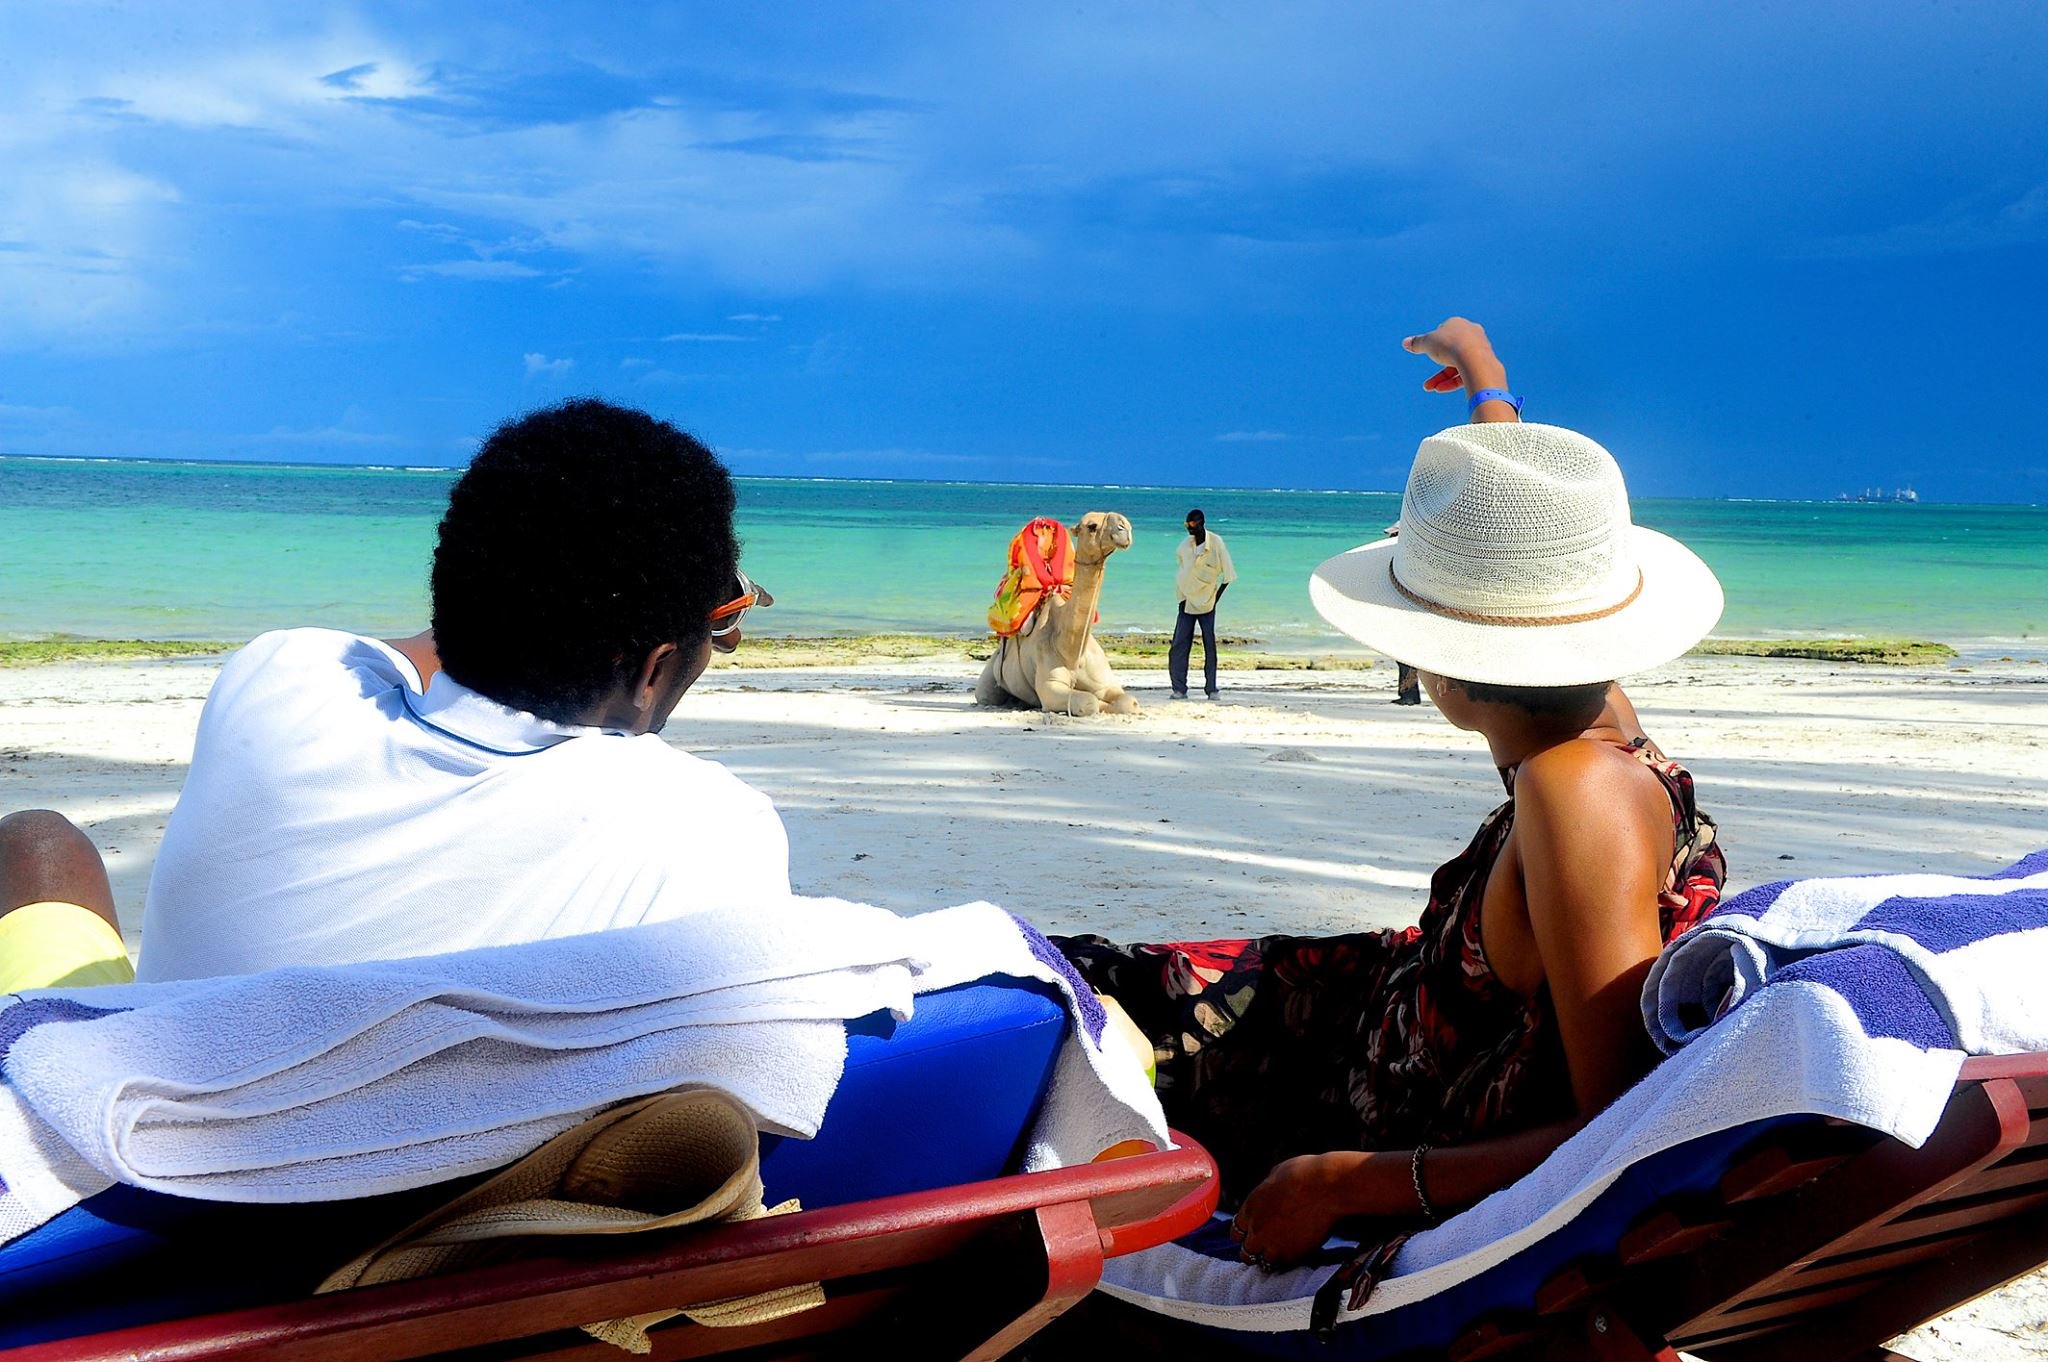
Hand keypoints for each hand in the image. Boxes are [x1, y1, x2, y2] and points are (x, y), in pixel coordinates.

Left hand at [1231, 1155, 1341, 1270]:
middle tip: (1269, 1246)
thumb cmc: (1306, 1174)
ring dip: (1271, 1258)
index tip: (1256, 1233)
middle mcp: (1257, 1229)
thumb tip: (1269, 1194)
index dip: (1246, 1233)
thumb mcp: (1277, 1175)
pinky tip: (1296, 1252)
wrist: (1330, 1187)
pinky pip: (1283, 1266)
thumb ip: (1267, 1191)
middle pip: (1246, 1252)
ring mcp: (1273, 1245)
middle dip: (1256, 1249)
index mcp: (1250, 1207)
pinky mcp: (1292, 1256)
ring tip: (1284, 1250)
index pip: (1236, 1232)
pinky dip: (1287, 1262)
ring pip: (1263, 1262)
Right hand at [1401, 317, 1496, 393]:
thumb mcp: (1427, 343)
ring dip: (1443, 378)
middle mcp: (1472, 334)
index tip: (1428, 351)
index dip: (1434, 344)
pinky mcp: (1485, 364)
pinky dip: (1454, 381)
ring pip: (1457, 364)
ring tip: (1432, 388)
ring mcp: (1480, 349)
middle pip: (1450, 352)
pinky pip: (1466, 373)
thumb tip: (1405, 343)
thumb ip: (1416, 343)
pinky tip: (1441, 388)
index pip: (1443, 332)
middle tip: (1427, 381)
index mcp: (1458, 323)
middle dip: (1437, 367)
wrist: (1474, 359)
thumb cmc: (1450, 346)